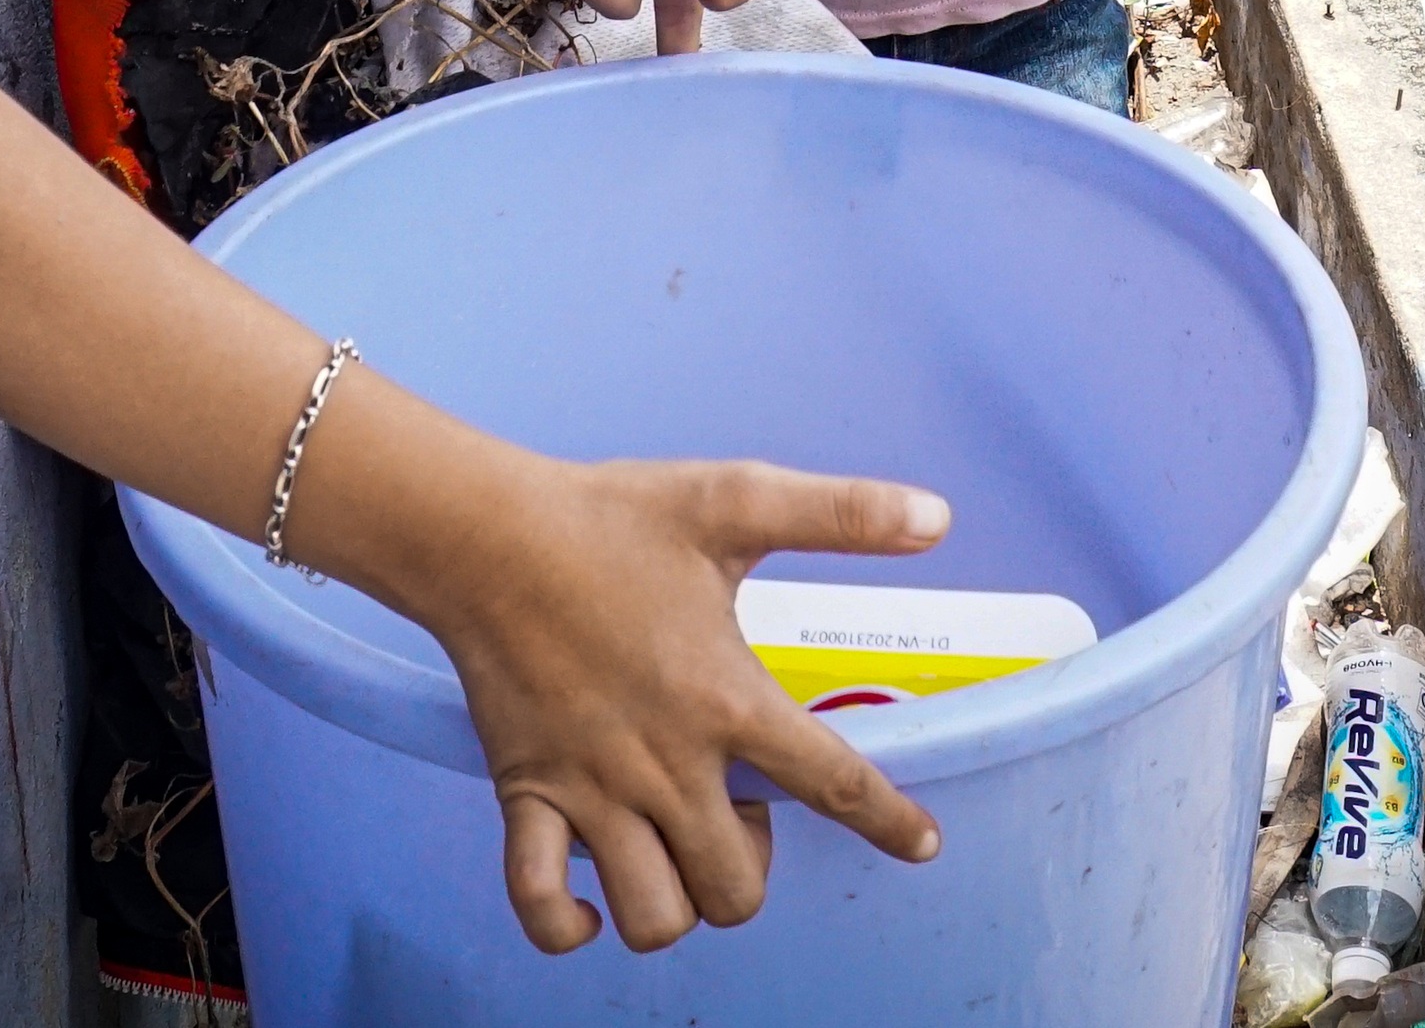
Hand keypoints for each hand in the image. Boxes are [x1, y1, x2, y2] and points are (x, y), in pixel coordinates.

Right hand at [397, 451, 948, 951]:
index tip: (922, 844)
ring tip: (674, 847)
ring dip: (676, 903)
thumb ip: (842, 513)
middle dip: (753, 870)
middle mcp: (666, 764)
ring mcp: (592, 791)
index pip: (834, 783)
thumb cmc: (611, 517)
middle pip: (738, 885)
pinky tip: (593, 901)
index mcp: (727, 698)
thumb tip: (936, 519)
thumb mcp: (737, 499)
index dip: (890, 822)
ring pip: (655, 914)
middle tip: (735, 811)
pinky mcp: (527, 797)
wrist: (488, 534)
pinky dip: (568, 925)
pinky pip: (540, 904)